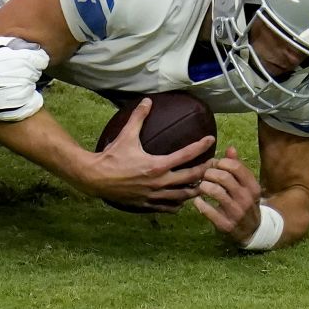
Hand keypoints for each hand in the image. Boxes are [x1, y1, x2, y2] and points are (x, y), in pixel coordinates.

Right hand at [78, 98, 213, 212]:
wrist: (96, 178)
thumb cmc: (112, 157)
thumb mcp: (126, 135)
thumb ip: (138, 117)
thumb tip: (147, 101)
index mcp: (158, 165)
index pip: (187, 155)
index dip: (201, 146)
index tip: (211, 140)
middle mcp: (160, 182)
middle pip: (191, 178)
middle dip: (204, 170)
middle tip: (212, 164)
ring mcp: (154, 195)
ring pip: (183, 196)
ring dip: (194, 189)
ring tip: (201, 183)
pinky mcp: (147, 204)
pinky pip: (169, 207)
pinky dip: (178, 203)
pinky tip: (181, 199)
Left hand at [192, 147, 263, 243]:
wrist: (253, 231)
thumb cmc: (245, 202)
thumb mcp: (246, 186)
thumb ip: (237, 167)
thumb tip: (230, 148)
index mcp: (252, 186)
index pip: (235, 167)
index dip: (221, 162)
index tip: (214, 165)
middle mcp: (246, 199)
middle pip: (223, 177)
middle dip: (209, 173)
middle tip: (205, 175)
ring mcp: (236, 213)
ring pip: (215, 191)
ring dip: (204, 186)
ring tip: (202, 186)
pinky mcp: (226, 225)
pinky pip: (208, 210)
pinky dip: (199, 203)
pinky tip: (198, 200)